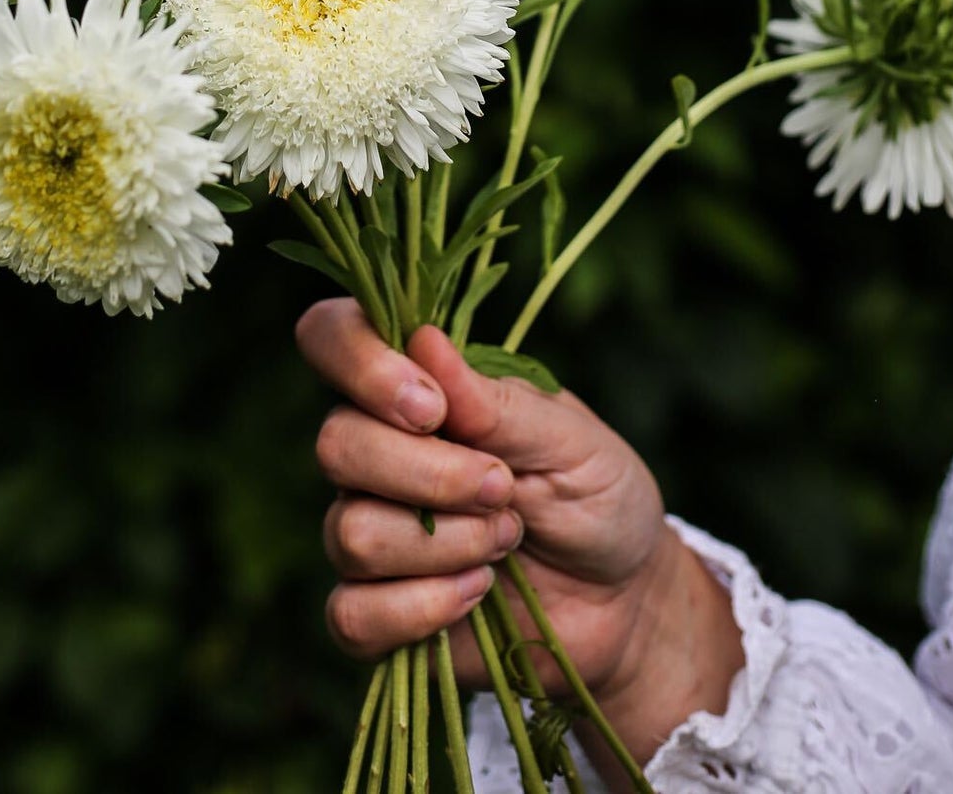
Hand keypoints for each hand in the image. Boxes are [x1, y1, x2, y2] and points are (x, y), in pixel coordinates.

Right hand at [297, 299, 743, 771]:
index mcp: (414, 386)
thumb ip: (496, 402)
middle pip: (336, 444)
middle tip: (505, 489)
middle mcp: (375, 451)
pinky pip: (351, 614)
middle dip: (431, 475)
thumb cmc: (596, 495)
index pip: (330, 337)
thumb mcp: (570, 441)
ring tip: (504, 540)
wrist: (623, 598)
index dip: (360, 364)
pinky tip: (475, 593)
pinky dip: (422, 608)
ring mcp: (369, 529)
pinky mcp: (376, 611)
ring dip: (444, 546)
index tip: (433, 409)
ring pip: (351, 533)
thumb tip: (423, 339)